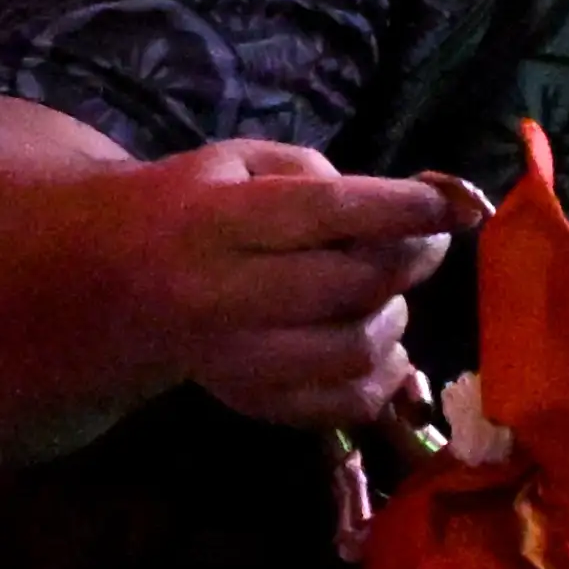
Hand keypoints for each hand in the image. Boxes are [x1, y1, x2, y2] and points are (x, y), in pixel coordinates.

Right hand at [117, 141, 467, 427]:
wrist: (110, 284)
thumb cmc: (192, 209)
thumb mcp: (237, 163)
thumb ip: (314, 174)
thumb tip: (404, 207)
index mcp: (217, 222)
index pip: (326, 213)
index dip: (402, 209)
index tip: (458, 204)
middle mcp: (224, 295)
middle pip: (350, 286)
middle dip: (409, 261)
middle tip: (428, 243)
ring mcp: (237, 359)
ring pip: (354, 349)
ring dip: (394, 318)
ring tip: (387, 293)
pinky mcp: (253, 403)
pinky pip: (342, 405)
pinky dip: (381, 378)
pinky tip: (381, 346)